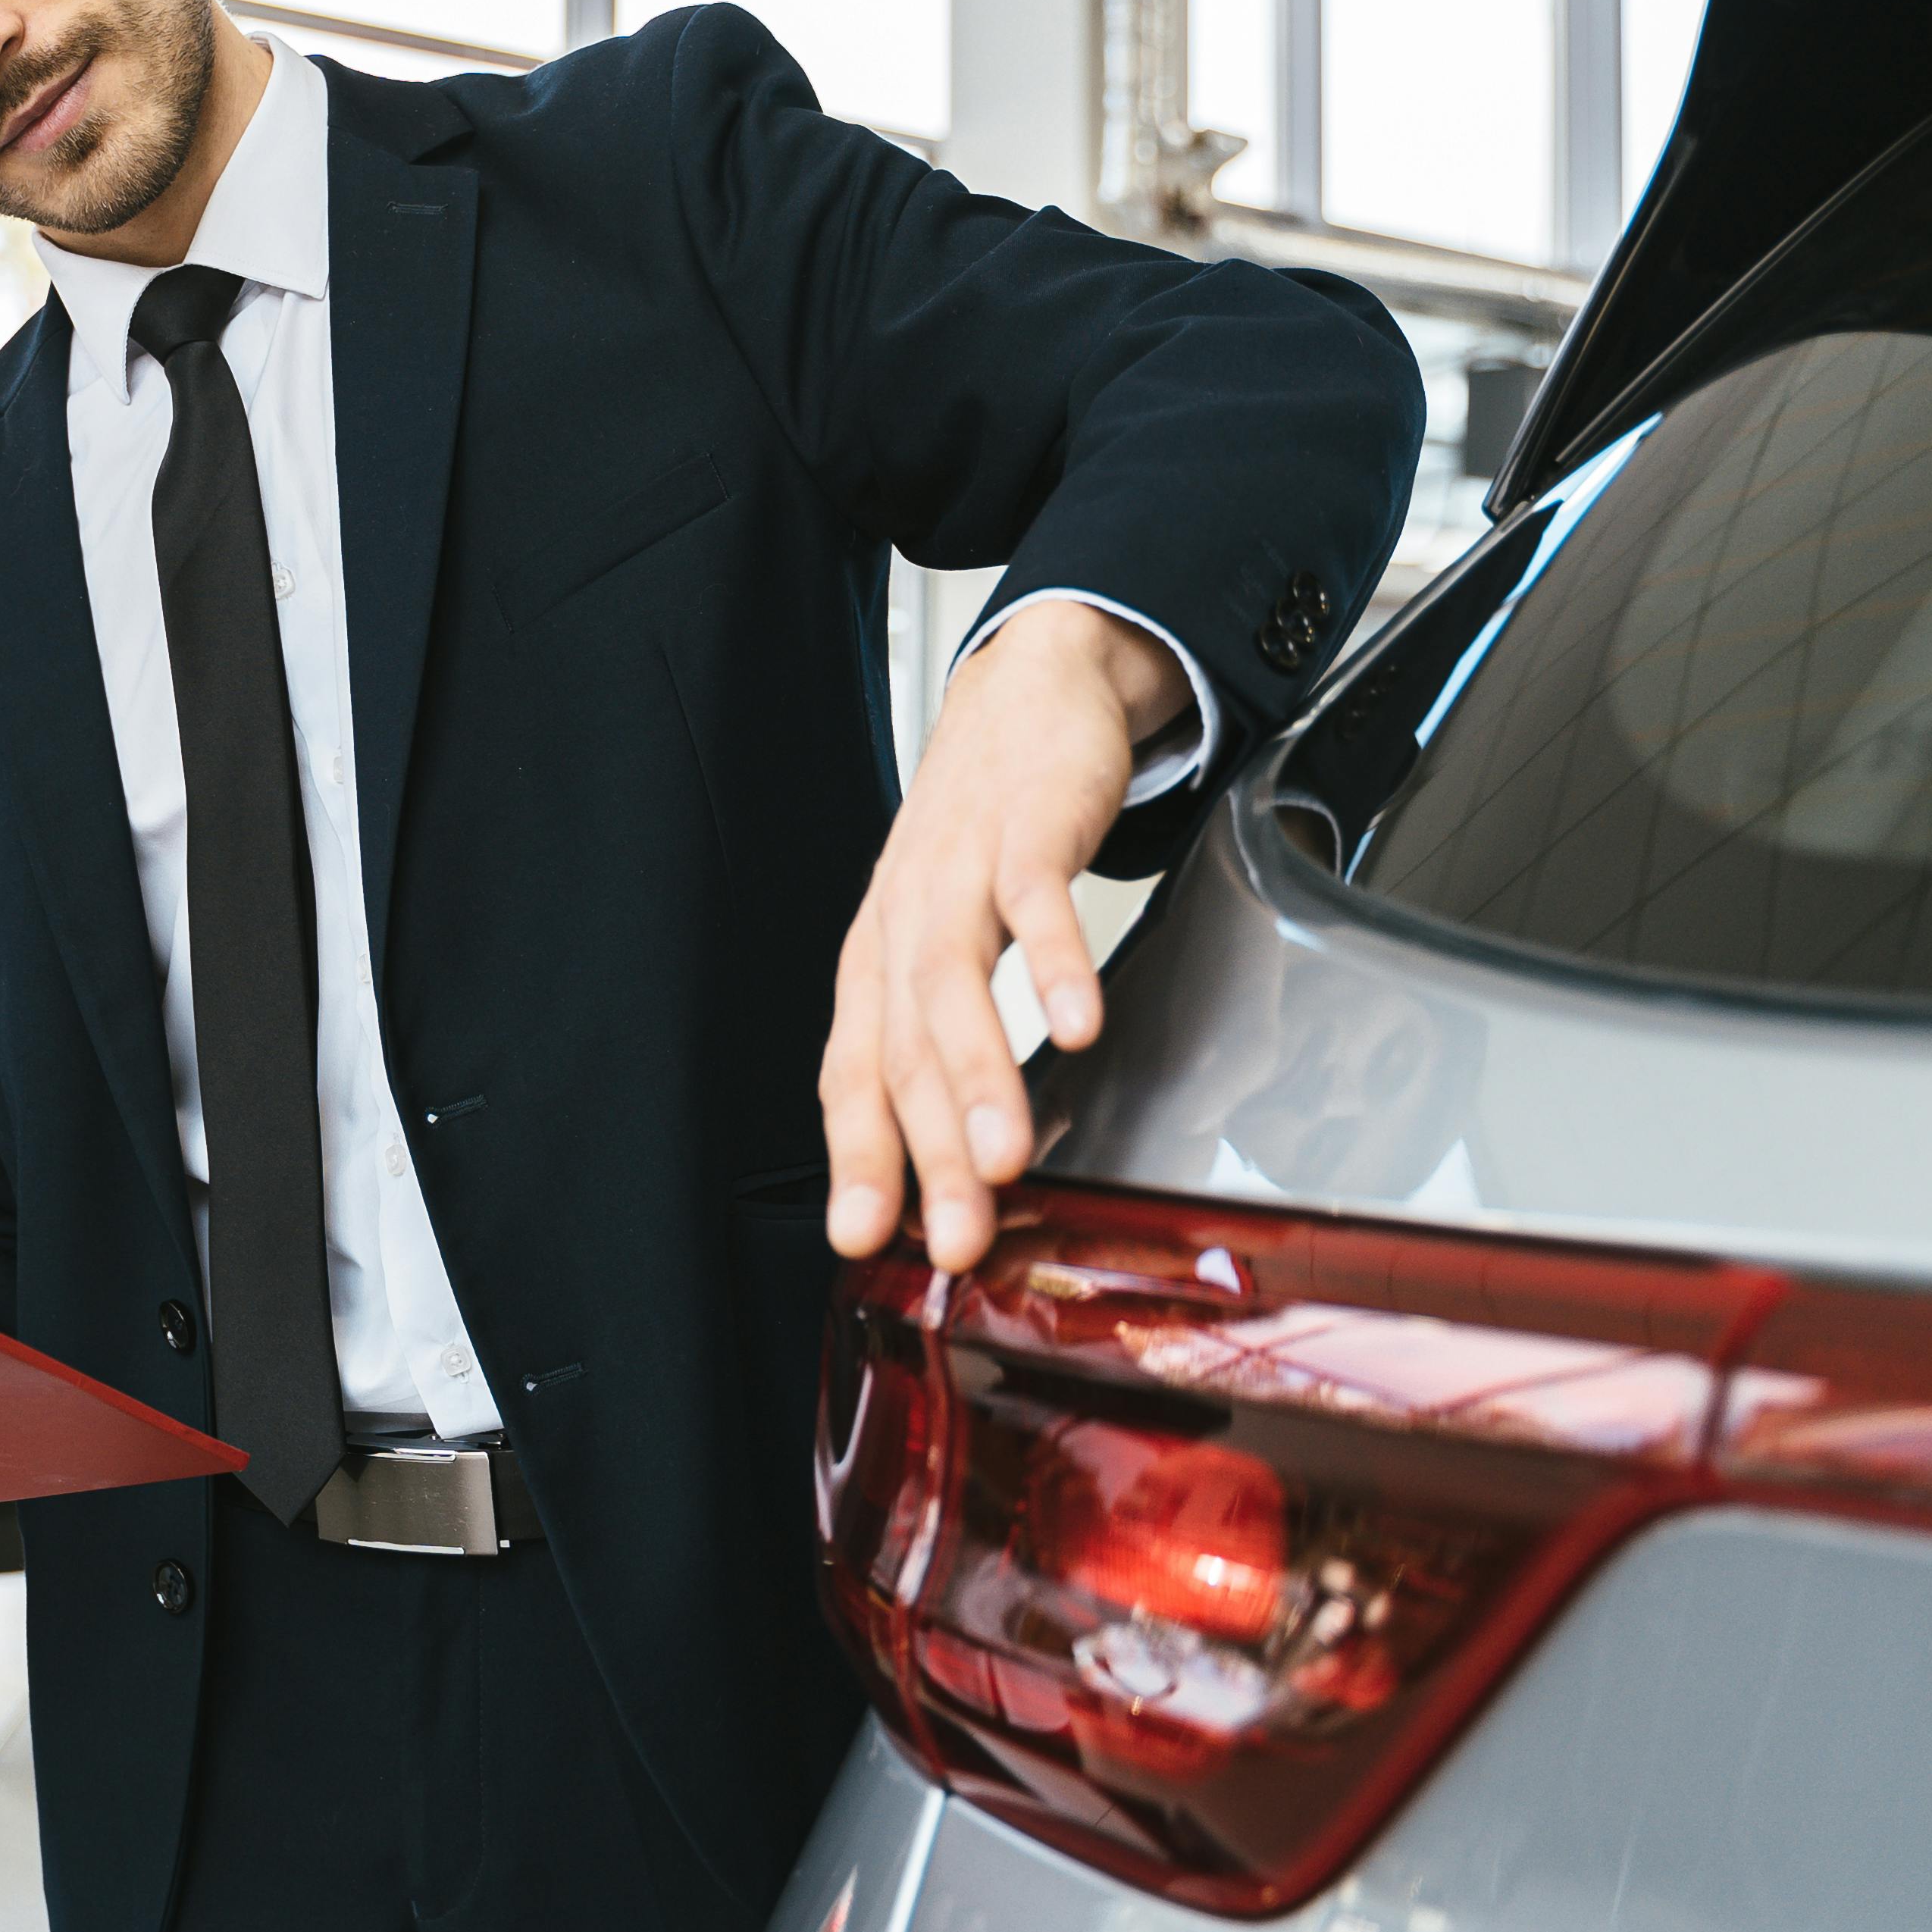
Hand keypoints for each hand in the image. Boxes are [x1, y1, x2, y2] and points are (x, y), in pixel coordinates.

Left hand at [821, 600, 1188, 1273]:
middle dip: (929, 1152)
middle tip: (957, 1236)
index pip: (853, 1075)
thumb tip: (957, 1158)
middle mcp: (905, 921)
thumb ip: (946, 1036)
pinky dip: (1053, 963)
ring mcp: (959, 870)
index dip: (860, 1160)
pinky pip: (1036, 900)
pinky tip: (1078, 1026)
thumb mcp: (946, 934)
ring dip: (980, 1077)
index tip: (867, 1243)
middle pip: (904, 1048)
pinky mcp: (1025, 826)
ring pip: (953, 985)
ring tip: (1005, 1157)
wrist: (1028, 688)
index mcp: (880, 960)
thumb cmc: (984, 829)